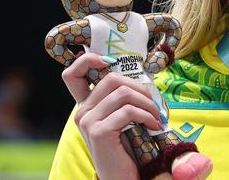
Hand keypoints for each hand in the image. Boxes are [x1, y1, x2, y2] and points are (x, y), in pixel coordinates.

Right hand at [61, 53, 212, 179]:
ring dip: (147, 104)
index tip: (110, 62)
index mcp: (87, 106)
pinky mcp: (98, 132)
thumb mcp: (125, 120)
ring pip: (123, 93)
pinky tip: (154, 126)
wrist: (124, 178)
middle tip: (154, 104)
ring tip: (156, 117)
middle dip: (139, 88)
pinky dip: (147, 116)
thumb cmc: (129, 148)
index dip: (89, 60)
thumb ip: (124, 100)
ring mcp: (87, 121)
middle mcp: (82, 112)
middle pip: (111, 79)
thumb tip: (143, 79)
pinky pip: (128, 111)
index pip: (72, 74)